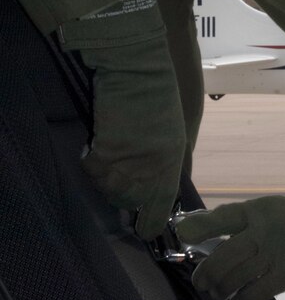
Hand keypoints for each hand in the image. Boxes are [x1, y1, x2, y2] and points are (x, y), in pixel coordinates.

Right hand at [59, 0, 186, 238]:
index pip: (161, 208)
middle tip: (121, 180)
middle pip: (130, 201)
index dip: (151, 222)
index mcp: (173, 164)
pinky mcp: (107, 150)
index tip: (144, 231)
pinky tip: (98, 145)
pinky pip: (93, 169)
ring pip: (109, 189)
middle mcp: (153, 169)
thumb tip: (166, 185)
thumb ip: (172, 161)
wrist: (138, 69)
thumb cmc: (161, 95)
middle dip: (125, 197)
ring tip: (110, 160)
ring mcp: (129, 162)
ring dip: (106, 179)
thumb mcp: (176, 131)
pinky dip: (92, 161)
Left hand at [178, 191, 284, 299]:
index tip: (182, 234)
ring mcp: (276, 254)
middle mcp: (264, 232)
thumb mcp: (263, 209)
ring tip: (216, 294)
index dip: (201, 227)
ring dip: (221, 289)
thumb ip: (233, 220)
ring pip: (238, 277)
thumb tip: (194, 229)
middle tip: (200, 282)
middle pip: (226, 255)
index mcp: (255, 211)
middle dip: (207, 272)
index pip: (224, 218)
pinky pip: (258, 293)